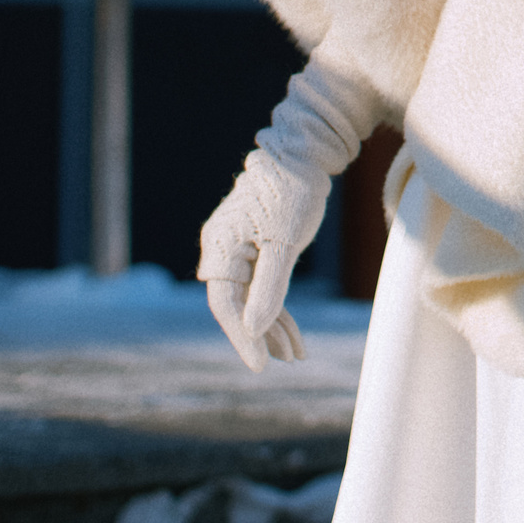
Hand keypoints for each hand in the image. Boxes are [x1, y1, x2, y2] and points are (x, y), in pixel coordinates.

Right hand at [197, 152, 322, 370]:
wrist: (303, 157)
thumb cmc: (293, 193)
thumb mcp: (285, 243)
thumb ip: (269, 286)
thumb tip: (253, 329)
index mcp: (220, 247)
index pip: (226, 304)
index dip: (243, 337)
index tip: (261, 365)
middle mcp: (222, 251)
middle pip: (237, 306)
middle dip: (262, 336)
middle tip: (287, 360)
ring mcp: (237, 252)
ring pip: (251, 300)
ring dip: (273, 327)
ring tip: (297, 355)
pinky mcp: (255, 251)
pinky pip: (262, 287)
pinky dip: (277, 310)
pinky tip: (293, 335)